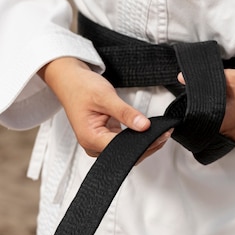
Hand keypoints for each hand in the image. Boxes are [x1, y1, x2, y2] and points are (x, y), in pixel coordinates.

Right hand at [39, 57, 171, 159]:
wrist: (69, 80)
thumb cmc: (81, 87)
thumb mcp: (106, 97)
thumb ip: (126, 113)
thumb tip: (144, 126)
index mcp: (90, 138)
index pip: (123, 149)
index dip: (144, 143)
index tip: (160, 134)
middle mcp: (93, 145)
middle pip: (126, 153)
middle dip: (147, 145)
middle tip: (165, 132)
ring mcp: (98, 142)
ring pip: (126, 150)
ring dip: (144, 142)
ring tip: (161, 131)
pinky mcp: (104, 137)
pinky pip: (123, 143)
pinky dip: (136, 138)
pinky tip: (149, 131)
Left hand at [178, 68, 234, 142]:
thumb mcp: (234, 77)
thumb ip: (208, 79)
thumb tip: (181, 79)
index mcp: (226, 123)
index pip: (201, 124)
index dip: (193, 116)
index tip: (189, 108)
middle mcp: (234, 134)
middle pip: (213, 128)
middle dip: (208, 116)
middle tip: (204, 102)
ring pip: (226, 129)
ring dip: (222, 118)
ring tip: (224, 103)